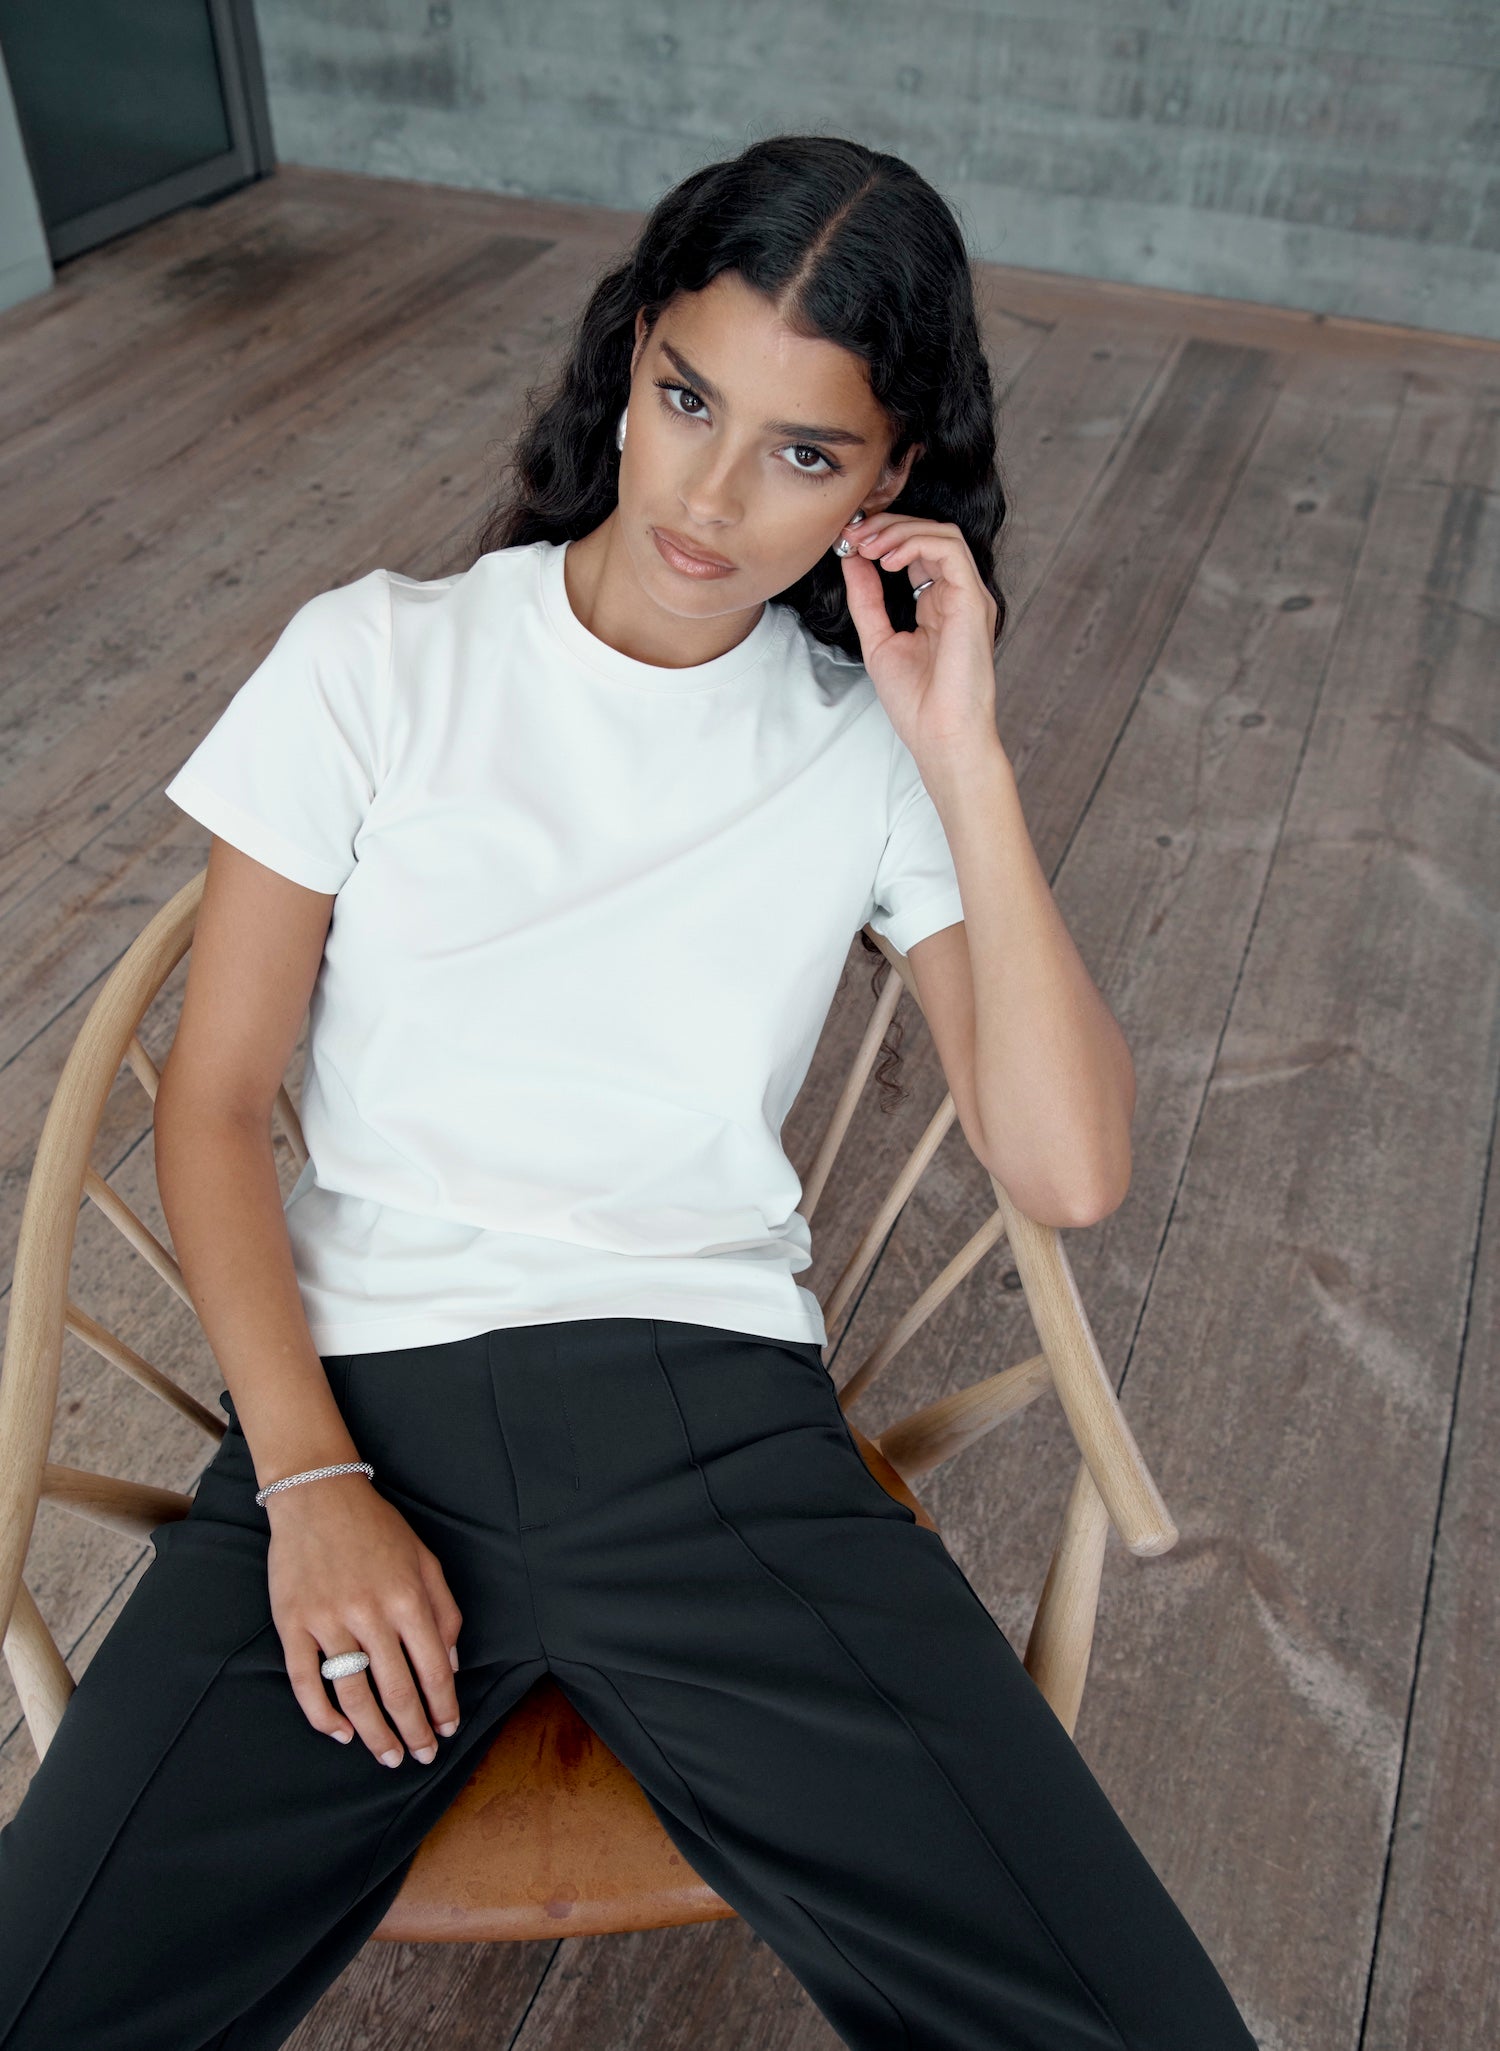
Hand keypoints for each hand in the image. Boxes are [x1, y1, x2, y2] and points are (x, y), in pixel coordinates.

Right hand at [265, 1478, 464, 1767]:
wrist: (318, 1496)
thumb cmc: (377, 1529)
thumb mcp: (424, 1560)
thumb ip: (444, 1611)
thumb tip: (450, 1667)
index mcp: (407, 1597)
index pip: (433, 1669)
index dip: (443, 1708)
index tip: (447, 1731)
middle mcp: (369, 1613)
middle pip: (396, 1690)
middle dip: (413, 1731)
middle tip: (421, 1757)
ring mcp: (327, 1621)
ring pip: (354, 1695)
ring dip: (374, 1734)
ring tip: (388, 1757)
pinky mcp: (293, 1624)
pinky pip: (306, 1682)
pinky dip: (322, 1715)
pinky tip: (341, 1733)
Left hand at [835, 511, 1000, 765]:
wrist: (941, 736)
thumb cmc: (917, 703)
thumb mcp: (879, 640)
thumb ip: (867, 599)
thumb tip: (852, 560)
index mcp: (939, 605)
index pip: (917, 551)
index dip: (883, 538)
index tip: (848, 542)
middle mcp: (958, 595)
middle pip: (930, 534)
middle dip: (887, 526)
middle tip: (852, 536)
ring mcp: (969, 596)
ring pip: (943, 533)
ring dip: (899, 531)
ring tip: (866, 545)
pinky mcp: (973, 600)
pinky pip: (949, 549)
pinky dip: (915, 543)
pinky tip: (887, 560)